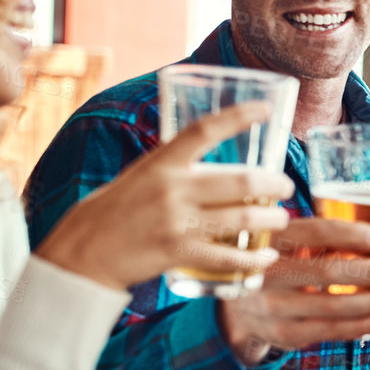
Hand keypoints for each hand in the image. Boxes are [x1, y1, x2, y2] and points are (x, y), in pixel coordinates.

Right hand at [35, 102, 293, 291]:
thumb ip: (176, 168)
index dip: (238, 116)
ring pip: (244, 218)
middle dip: (276, 184)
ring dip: (273, 219)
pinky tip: (265, 257)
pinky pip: (229, 257)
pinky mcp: (179, 254)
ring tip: (281, 219)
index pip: (204, 130)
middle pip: (242, 180)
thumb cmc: (115, 210)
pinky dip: (253, 259)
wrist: (83, 252)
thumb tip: (214, 160)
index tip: (266, 109)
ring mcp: (177, 222)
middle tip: (286, 187)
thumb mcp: (141, 176)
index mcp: (161, 163)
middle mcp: (172, 189)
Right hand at [218, 217, 369, 364]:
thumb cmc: (274, 265)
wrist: (233, 307)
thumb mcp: (284, 242)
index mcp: (270, 240)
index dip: (352, 235)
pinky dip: (363, 326)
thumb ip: (319, 238)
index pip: (315, 233)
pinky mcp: (284, 334)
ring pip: (333, 307)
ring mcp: (273, 307)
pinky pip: (330, 332)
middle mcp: (266, 273)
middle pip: (326, 272)